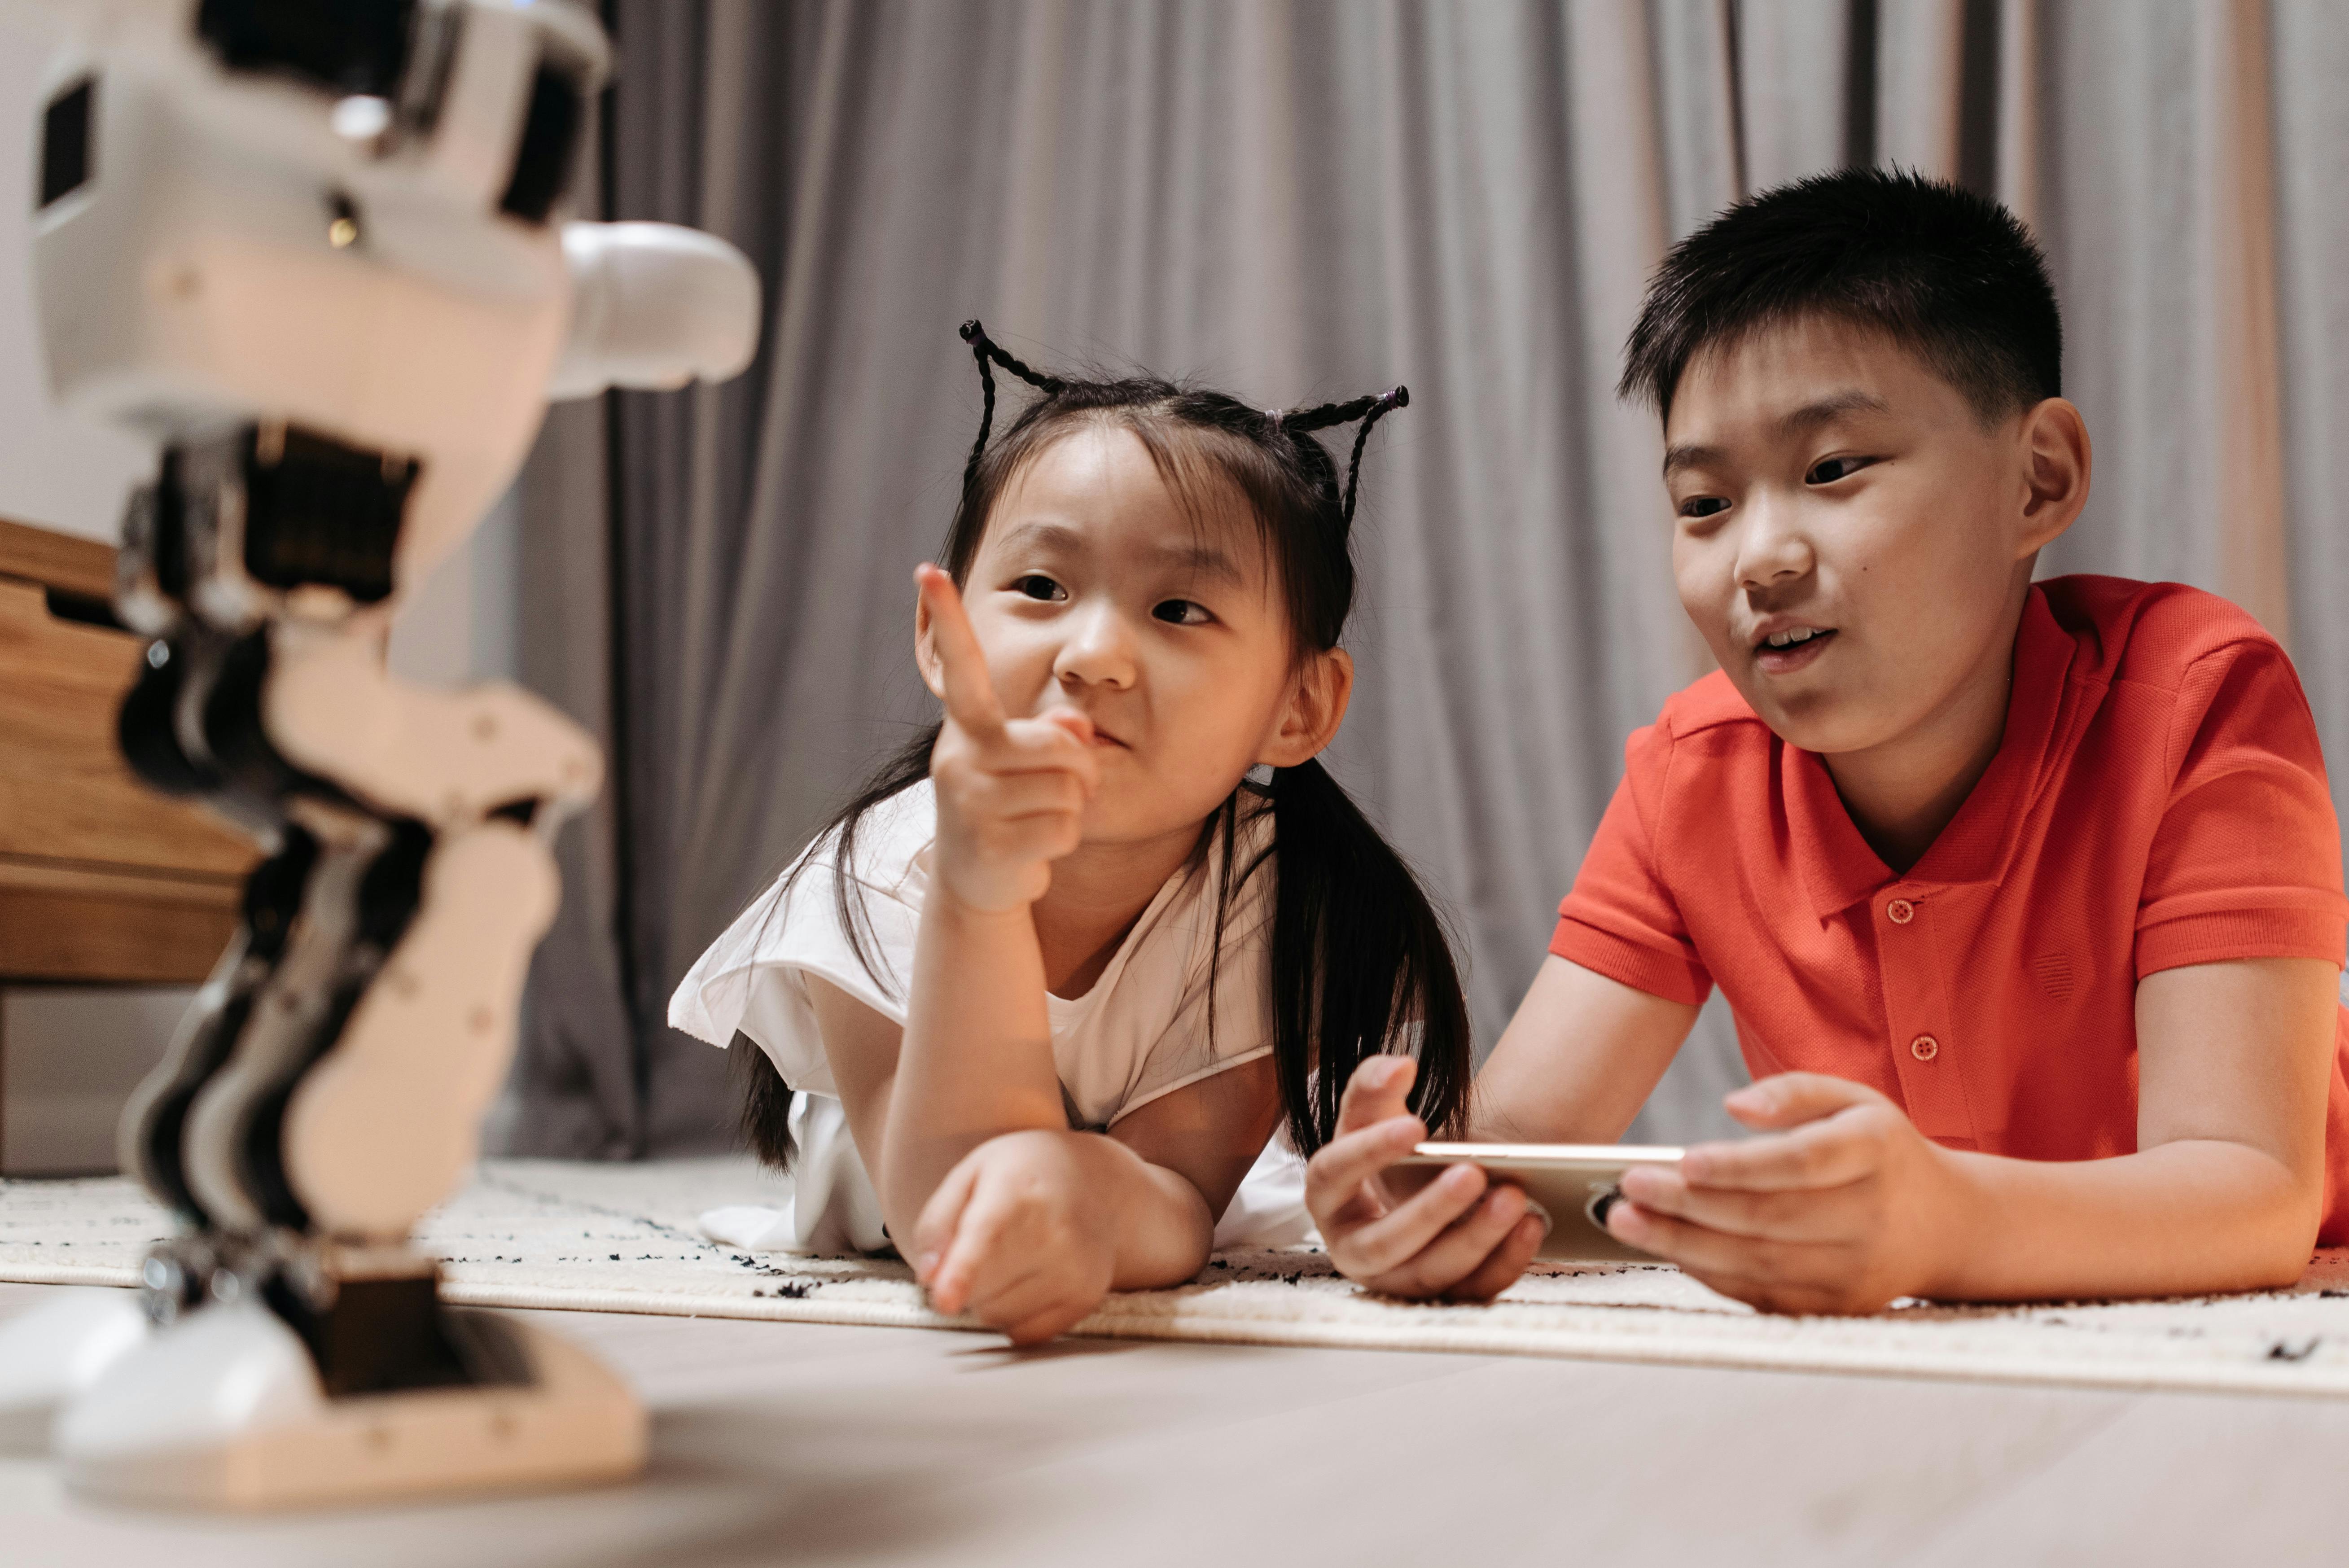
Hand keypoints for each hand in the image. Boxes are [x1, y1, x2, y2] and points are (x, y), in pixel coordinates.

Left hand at [911, 1128, 1120, 1343]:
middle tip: (986, 1244)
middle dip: (965, 1278)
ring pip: (997, 1315)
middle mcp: (1056, 1230)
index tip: (945, 1301)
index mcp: (1018, 1188)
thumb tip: (928, 1276)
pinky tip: (1028, 1281)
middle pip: (979, 1287)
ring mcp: (1076, 1267)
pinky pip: (1026, 1333)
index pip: (986, 1235)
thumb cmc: (1024, 1176)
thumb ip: (938, 1221)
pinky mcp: (1087, 1296)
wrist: (1098, 1182)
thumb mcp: (971, 1174)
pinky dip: (1014, 1317)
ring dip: (987, 1299)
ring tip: (1010, 1258)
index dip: (962, 1271)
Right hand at [916, 564, 1099, 910]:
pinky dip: (1064, 840)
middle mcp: (960, 757)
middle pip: (1060, 743)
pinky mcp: (990, 844)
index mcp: (966, 727)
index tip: (928, 570)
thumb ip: (1055, 733)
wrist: (975, 882)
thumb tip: (1076, 728)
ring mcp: (971, 802)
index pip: (960, 668)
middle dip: (1078, 768)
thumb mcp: (1026, 762)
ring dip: (1071, 808)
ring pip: (1069, 788)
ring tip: (1038, 818)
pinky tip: (1034, 846)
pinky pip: (1065, 828)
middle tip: (1058, 787)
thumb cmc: (1008, 806)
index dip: (948, 619)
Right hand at [1304, 1056, 1545, 1300]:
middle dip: (1430, 1210)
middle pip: (1384, 1242)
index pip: (1332, 1175)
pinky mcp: (1440, 1297)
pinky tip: (1531, 1225)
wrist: (1415, 1193)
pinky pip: (1471, 1292)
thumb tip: (1398, 1065)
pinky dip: (1504, 1261)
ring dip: (1475, 1239)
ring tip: (1515, 1198)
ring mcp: (1397, 1280)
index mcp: (1327, 1199)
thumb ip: (1375, 1084)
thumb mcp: (1373, 1115)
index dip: (1368, 1153)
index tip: (1414, 1125)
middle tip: (1473, 1172)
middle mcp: (1354, 1249)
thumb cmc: (1386, 1153)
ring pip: (1432, 1273)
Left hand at [1607, 1072, 1972, 1314]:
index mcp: (1874, 1152)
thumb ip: (1793, 1091)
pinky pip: (1762, 1295)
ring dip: (1683, 1245)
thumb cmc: (1881, 1152)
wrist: (1947, 1226)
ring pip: (1758, 1263)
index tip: (1683, 1161)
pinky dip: (1709, 1275)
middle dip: (1688, 1206)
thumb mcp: (1853, 1100)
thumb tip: (1733, 1104)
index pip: (1801, 1163)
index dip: (1739, 1167)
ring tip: (1627, 1221)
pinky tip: (1669, 1249)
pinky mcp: (1838, 1307)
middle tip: (1630, 1188)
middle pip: (1768, 1217)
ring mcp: (1856, 1270)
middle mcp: (1870, 1216)